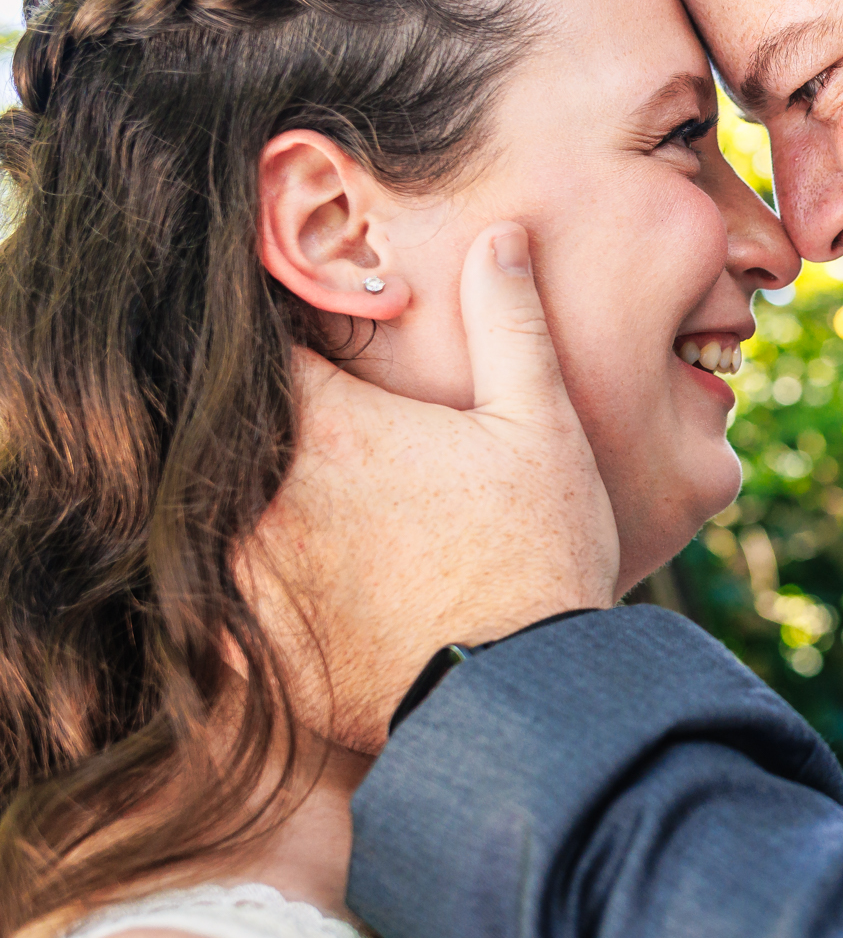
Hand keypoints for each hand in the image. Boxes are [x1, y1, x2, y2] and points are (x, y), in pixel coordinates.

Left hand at [238, 222, 618, 748]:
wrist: (522, 700)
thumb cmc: (536, 555)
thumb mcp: (541, 425)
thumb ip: (510, 323)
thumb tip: (501, 236)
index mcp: (327, 426)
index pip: (258, 345)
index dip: (283, 331)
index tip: (316, 337)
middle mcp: (264, 495)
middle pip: (220, 429)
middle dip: (257, 418)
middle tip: (328, 430)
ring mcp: (249, 575)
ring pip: (206, 512)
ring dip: (244, 498)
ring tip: (319, 507)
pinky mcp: (251, 646)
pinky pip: (212, 600)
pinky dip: (239, 583)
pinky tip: (307, 583)